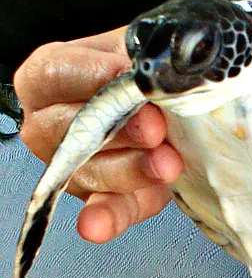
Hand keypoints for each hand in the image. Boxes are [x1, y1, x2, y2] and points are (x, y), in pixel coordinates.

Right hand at [14, 28, 183, 242]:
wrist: (176, 100)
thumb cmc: (148, 71)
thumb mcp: (143, 51)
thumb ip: (143, 60)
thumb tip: (156, 73)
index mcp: (50, 76)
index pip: (55, 74)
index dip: (92, 76)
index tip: (128, 76)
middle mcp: (50, 123)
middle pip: (68, 129)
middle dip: (118, 128)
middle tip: (155, 126)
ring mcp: (71, 165)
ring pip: (89, 172)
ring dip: (130, 170)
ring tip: (167, 163)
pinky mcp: (103, 196)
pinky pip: (104, 209)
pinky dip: (106, 219)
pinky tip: (98, 226)